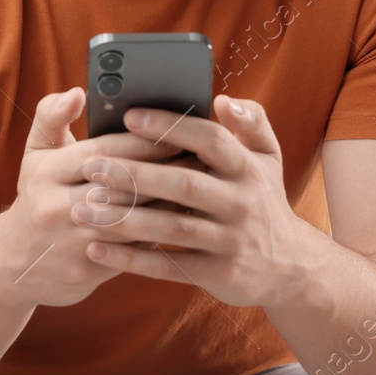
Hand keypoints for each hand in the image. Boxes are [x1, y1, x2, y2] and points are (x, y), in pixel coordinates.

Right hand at [0, 87, 179, 308]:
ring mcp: (72, 241)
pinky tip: (184, 222)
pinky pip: (132, 251)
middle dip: (165, 171)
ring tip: (201, 189)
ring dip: (169, 204)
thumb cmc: (37, 197)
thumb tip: (77, 92)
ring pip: (133, 219)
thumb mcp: (35, 154)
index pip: (105, 151)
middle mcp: (57, 206)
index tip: (178, 133)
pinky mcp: (87, 270)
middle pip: (123, 185)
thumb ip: (52, 116)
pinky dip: (160, 235)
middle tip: (201, 159)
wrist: (14, 264)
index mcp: (47, 171)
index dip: (144, 142)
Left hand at [71, 94, 319, 308]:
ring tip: (83, 210)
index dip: (170, 127)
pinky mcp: (219, 274)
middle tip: (91, 166)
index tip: (129, 117)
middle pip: (184, 185)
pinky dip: (132, 260)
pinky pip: (170, 266)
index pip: (210, 140)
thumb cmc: (263, 200)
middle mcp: (242, 203)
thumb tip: (221, 100)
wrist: (291, 267)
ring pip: (172, 228)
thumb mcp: (268, 158)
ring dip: (125, 220)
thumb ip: (250, 122)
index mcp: (247, 168)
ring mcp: (231, 241)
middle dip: (136, 175)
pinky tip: (97, 250)